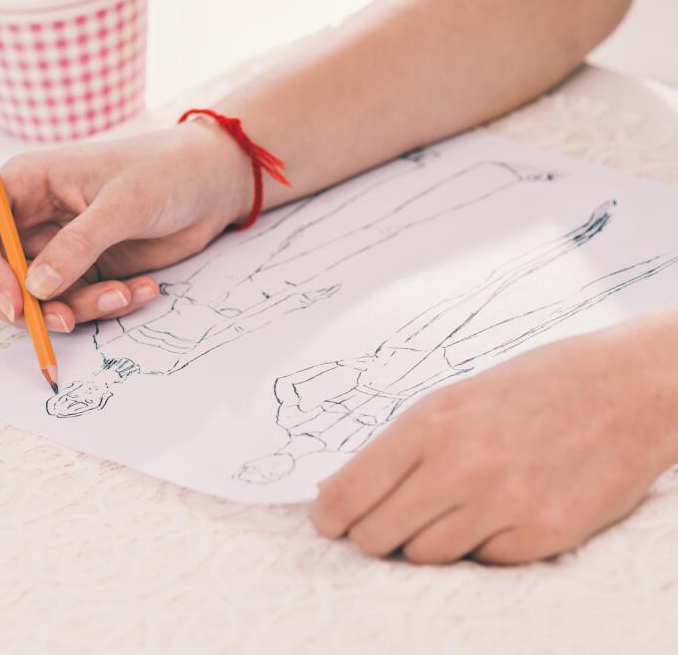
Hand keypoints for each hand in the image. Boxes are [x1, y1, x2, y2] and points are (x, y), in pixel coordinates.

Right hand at [0, 120, 252, 330]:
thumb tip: (36, 288)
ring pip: (36, 301)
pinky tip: (142, 290)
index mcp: (23, 184)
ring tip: (125, 294)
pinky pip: (75, 306)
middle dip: (23, 305)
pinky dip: (104, 308)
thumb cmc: (165, 171)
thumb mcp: (124, 202)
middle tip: (66, 320)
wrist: (212, 184)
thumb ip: (79, 244)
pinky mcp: (83, 273)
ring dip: (77, 309)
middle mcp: (29, 218)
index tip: (14, 298)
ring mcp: (55, 249)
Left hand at [311, 314, 677, 563]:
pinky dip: (482, 546)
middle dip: (373, 534)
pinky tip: (498, 513)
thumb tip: (335, 491)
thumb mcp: (451, 400)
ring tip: (451, 509)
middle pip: (378, 536)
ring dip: (427, 541)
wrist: (622, 388)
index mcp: (430, 423)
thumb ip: (396, 448)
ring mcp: (506, 504)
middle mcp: (463, 466)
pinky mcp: (546, 534)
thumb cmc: (529, 389)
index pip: (350, 493)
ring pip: (426, 556)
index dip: (330, 518)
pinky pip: (483, 562)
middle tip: (384, 523)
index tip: (328, 524)